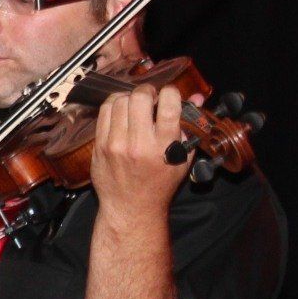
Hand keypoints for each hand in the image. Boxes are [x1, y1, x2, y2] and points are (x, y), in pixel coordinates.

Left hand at [88, 83, 188, 222]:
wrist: (131, 207)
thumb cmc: (161, 182)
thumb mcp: (183, 157)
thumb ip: (190, 126)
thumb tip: (197, 97)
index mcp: (164, 146)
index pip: (168, 104)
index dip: (170, 92)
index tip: (169, 95)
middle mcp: (139, 143)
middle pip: (139, 98)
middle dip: (147, 91)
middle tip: (150, 98)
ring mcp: (116, 144)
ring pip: (119, 102)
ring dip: (129, 98)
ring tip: (135, 105)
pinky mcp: (99, 146)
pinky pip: (103, 113)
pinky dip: (113, 106)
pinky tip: (121, 111)